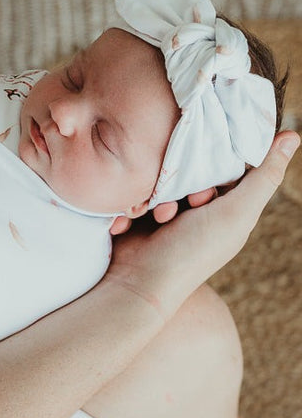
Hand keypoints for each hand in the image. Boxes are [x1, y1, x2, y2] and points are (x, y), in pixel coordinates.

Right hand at [105, 131, 299, 318]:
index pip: (226, 165)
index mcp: (229, 208)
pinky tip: (131, 220)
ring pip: (162, 178)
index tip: (207, 190)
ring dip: (156, 195)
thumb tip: (293, 135)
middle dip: (182, 183)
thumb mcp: (236, 212)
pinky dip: (134, 205)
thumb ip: (264, 176)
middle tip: (179, 206)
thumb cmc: (193, 251)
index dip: (216, 169)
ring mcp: (169, 212)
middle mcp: (201, 209)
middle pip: (192, 169)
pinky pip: (137, 192)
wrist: (140, 282)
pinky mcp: (140, 214)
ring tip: (154, 217)